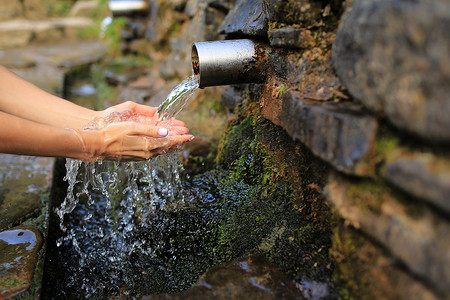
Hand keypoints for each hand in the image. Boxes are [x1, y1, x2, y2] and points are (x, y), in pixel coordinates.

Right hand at [72, 121, 193, 160]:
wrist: (96, 146)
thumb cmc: (112, 134)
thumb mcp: (132, 128)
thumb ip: (150, 130)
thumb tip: (165, 131)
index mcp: (147, 145)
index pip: (169, 142)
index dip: (181, 138)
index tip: (190, 135)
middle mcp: (146, 153)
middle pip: (166, 148)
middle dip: (177, 142)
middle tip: (187, 137)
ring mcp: (140, 157)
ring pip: (160, 151)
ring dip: (169, 145)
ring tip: (177, 141)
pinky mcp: (135, 157)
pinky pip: (152, 153)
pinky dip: (159, 148)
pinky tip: (160, 145)